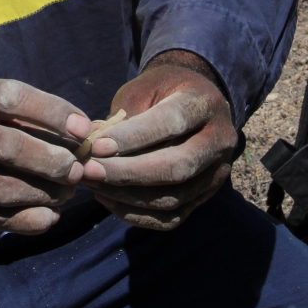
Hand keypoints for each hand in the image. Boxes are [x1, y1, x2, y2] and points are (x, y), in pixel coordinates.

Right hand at [0, 77, 90, 234]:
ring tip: (67, 191)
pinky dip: (26, 219)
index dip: (52, 112)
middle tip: (78, 168)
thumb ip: (15, 114)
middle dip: (52, 160)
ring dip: (44, 193)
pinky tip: (48, 215)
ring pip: (3, 187)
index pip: (11, 97)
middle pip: (9, 147)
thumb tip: (77, 132)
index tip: (83, 128)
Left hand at [80, 50, 237, 230]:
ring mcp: (217, 172)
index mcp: (203, 102)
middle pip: (177, 166)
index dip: (133, 138)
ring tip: (93, 183)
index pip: (171, 123)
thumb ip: (122, 116)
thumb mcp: (142, 89)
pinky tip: (108, 199)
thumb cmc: (160, 91)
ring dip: (127, 196)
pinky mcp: (206, 196)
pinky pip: (172, 218)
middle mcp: (218, 139)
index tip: (96, 146)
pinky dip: (137, 215)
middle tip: (89, 170)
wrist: (191, 101)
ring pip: (173, 197)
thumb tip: (92, 145)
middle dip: (128, 173)